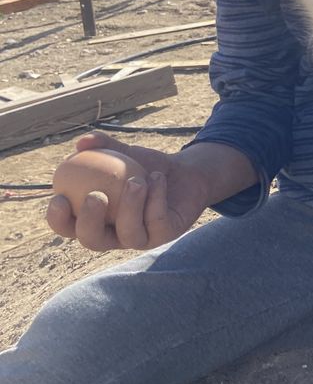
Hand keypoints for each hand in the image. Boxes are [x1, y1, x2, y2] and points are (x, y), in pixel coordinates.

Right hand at [46, 131, 211, 252]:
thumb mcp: (122, 153)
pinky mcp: (165, 235)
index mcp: (95, 219)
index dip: (58, 219)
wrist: (184, 172)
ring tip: (136, 181)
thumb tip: (82, 142)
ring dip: (130, 207)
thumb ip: (103, 145)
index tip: (59, 197)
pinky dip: (156, 198)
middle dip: (90, 222)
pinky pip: (157, 222)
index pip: (68, 227)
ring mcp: (141, 238)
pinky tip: (158, 178)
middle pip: (93, 241)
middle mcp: (114, 235)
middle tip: (95, 196)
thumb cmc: (144, 166)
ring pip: (129, 235)